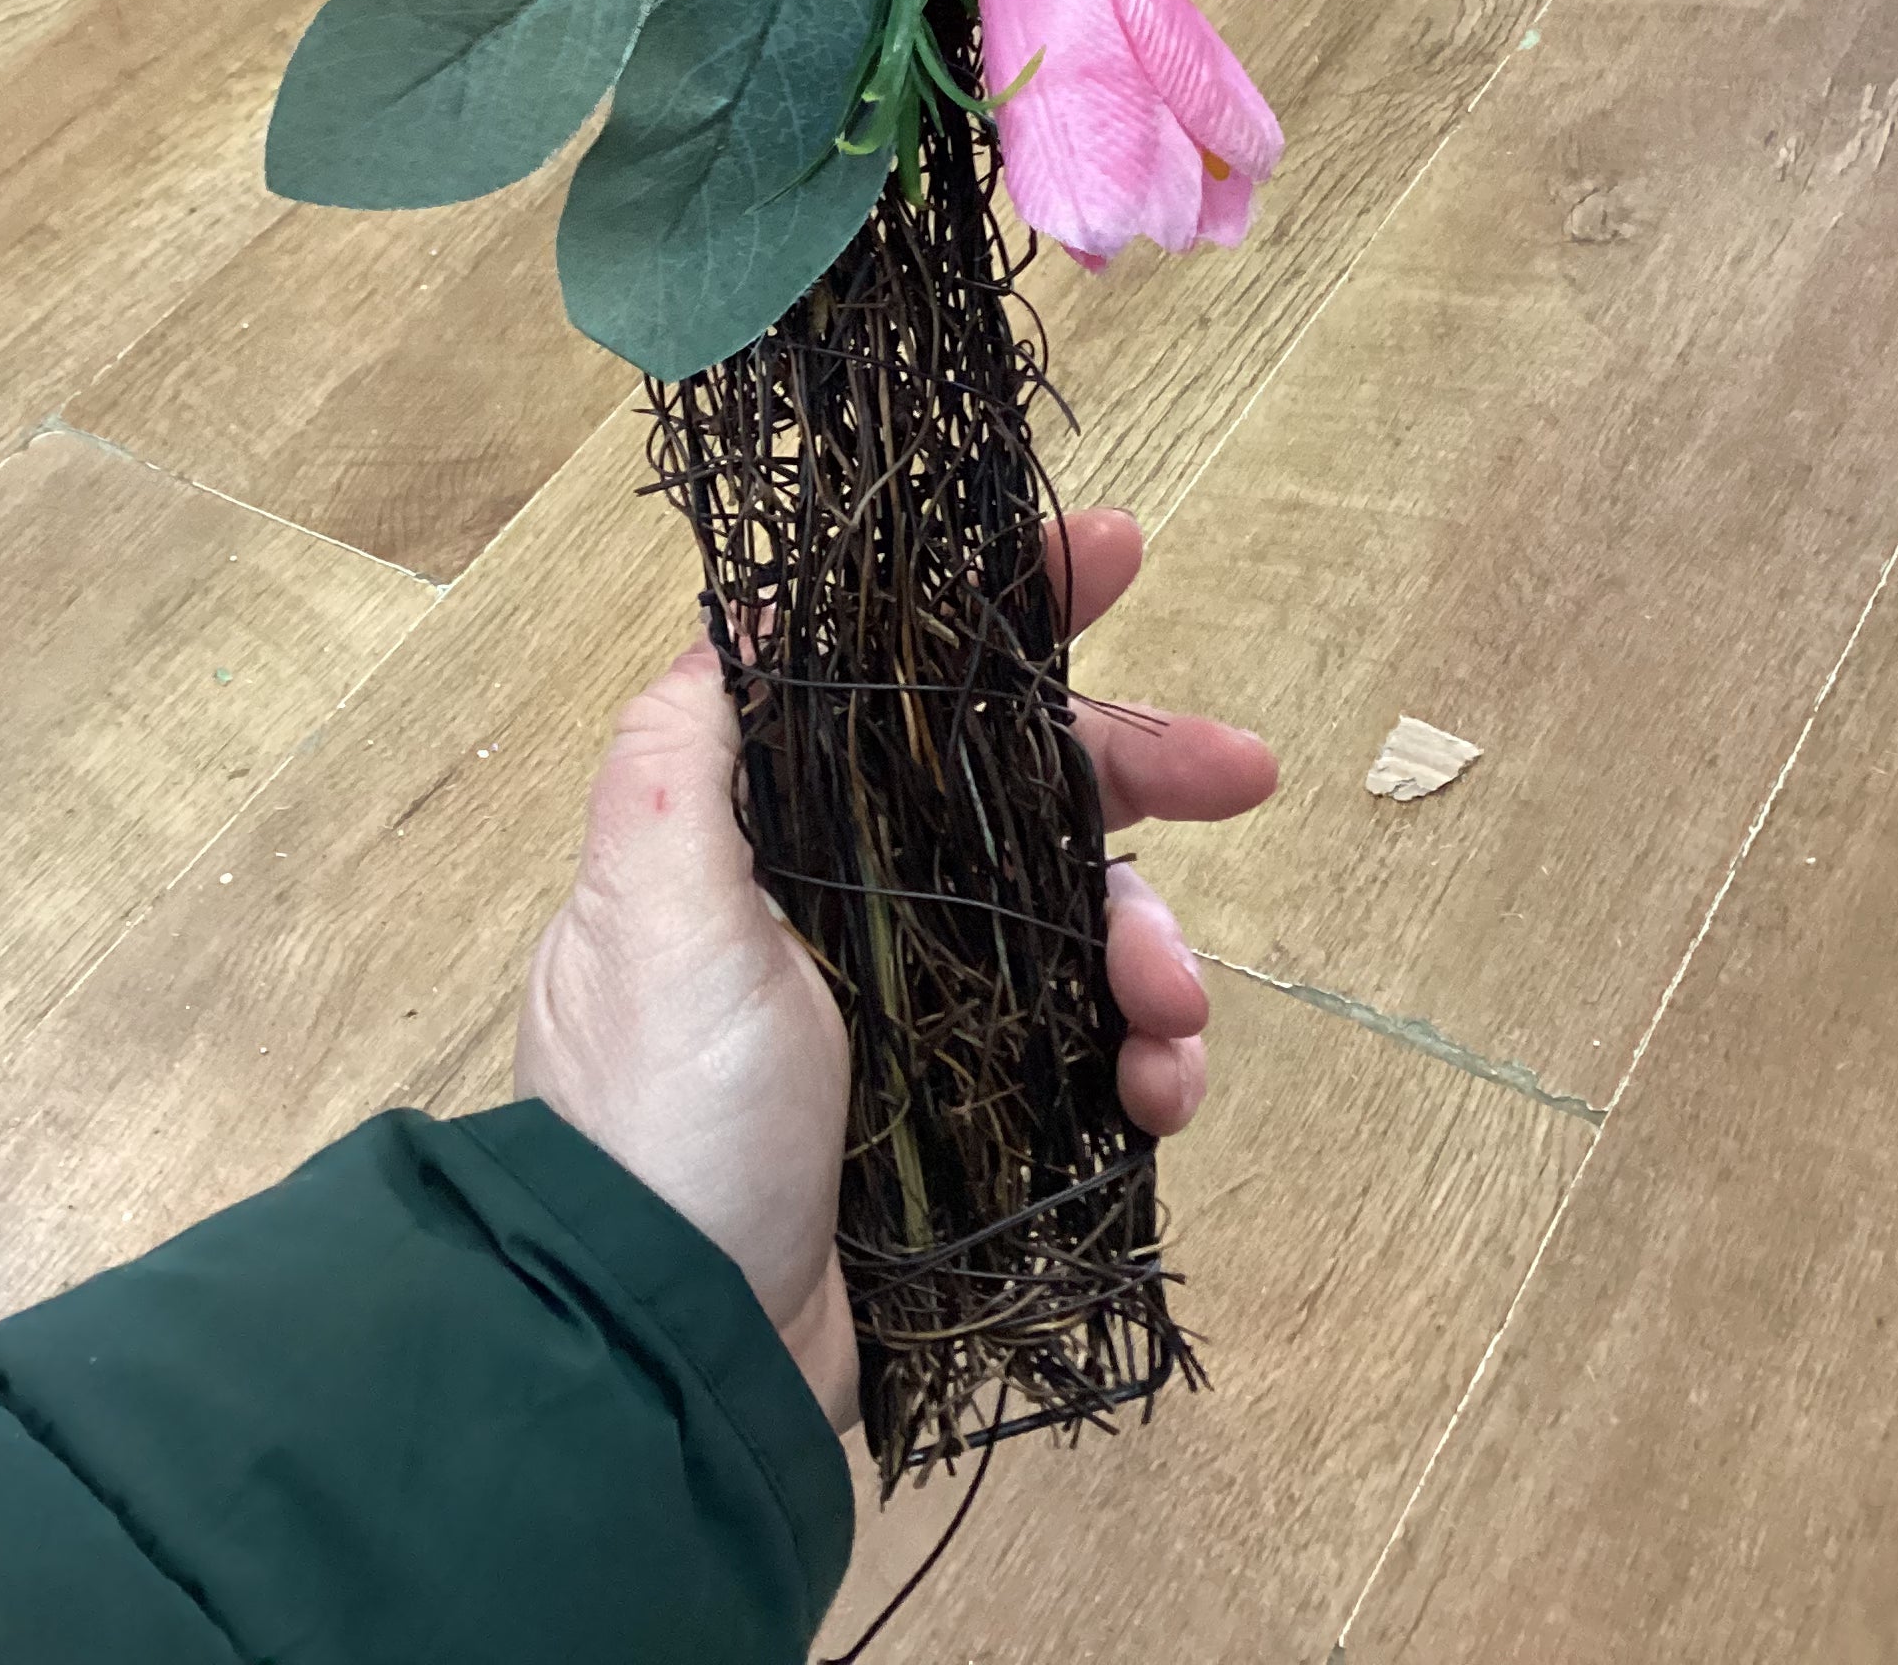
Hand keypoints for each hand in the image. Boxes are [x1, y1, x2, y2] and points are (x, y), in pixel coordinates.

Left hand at [513, 507, 1277, 1429]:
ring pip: (1080, 925)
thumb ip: (688, 752)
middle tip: (1247, 772)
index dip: (1007, 610)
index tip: (1113, 550)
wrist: (675, 1347)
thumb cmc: (662, 1107)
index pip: (902, 685)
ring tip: (1171, 1010)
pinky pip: (1095, 1057)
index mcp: (777, 833)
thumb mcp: (651, 900)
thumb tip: (747, 614)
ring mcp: (925, 1016)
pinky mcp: (979, 1122)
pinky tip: (1159, 1091)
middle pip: (1020, 793)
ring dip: (1152, 948)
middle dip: (1137, 771)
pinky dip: (1148, 1063)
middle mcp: (852, 905)